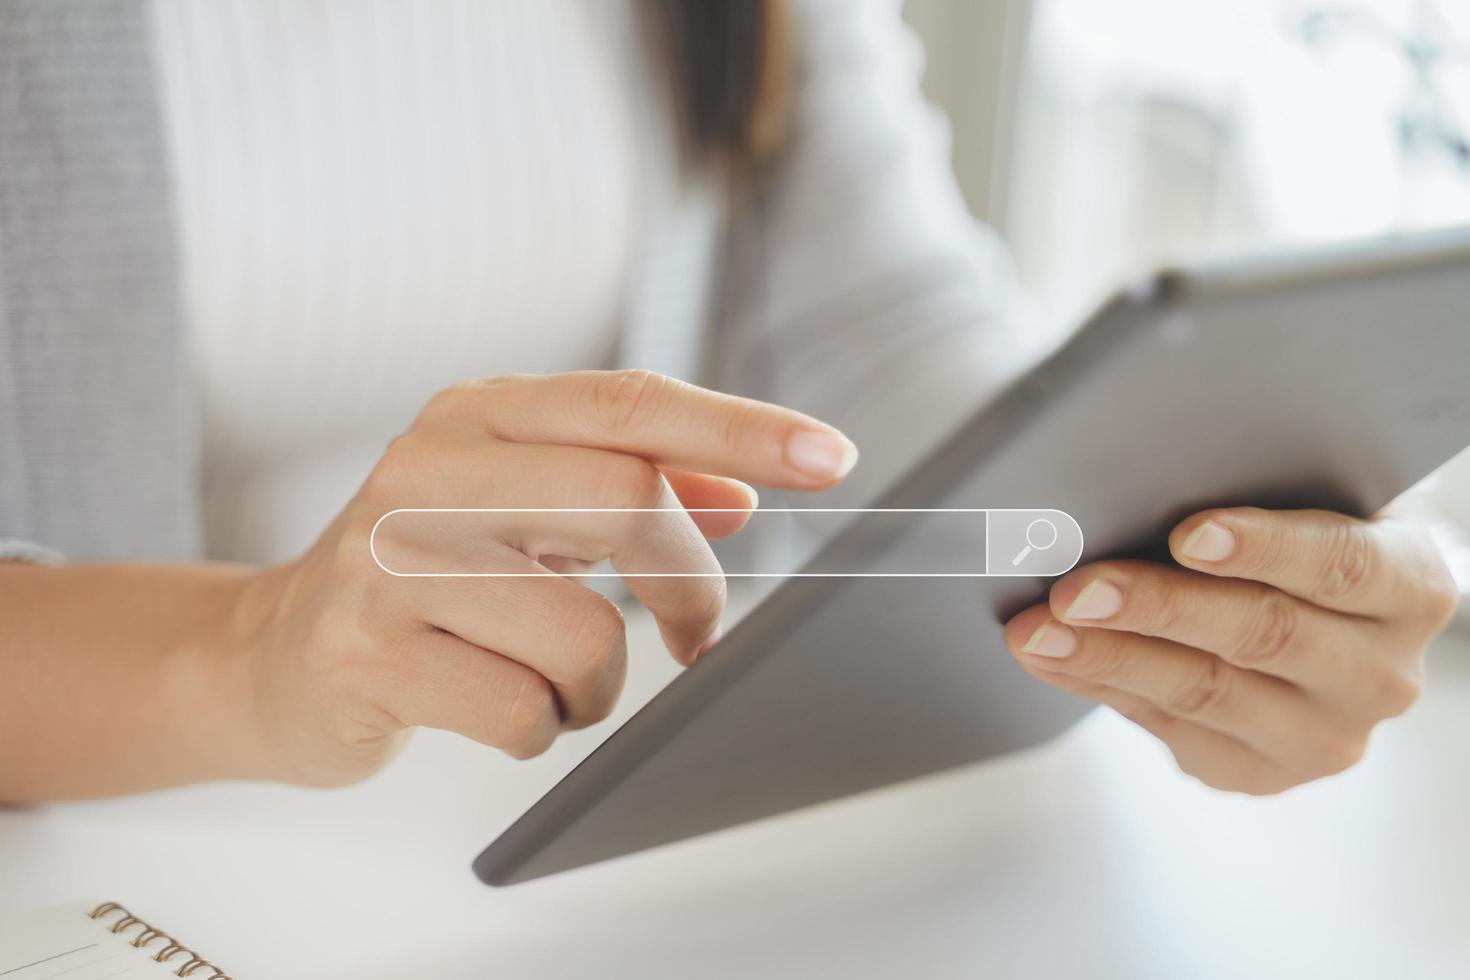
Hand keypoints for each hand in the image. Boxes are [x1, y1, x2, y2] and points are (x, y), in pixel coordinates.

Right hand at [223, 370, 857, 786]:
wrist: (270, 653)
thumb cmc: (422, 573)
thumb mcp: (521, 507)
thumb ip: (631, 487)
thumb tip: (744, 492)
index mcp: (480, 417)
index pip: (632, 403)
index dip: (741, 428)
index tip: (831, 457)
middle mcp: (430, 469)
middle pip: (626, 502)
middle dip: (688, 585)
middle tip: (694, 633)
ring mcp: (389, 558)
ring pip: (584, 630)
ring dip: (599, 684)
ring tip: (558, 681)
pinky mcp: (365, 651)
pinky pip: (522, 709)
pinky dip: (541, 727)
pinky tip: (499, 708)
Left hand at [1005, 507, 1459, 793]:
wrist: (1329, 622)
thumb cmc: (1302, 539)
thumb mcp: (1307, 504)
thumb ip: (1250, 498)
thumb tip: (1131, 491)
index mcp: (1409, 587)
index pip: (1340, 564)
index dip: (1263, 547)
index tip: (1185, 532)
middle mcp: (1380, 673)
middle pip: (1261, 635)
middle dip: (1157, 608)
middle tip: (1077, 589)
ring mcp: (1326, 736)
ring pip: (1206, 692)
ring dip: (1107, 658)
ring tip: (1038, 632)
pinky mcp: (1261, 772)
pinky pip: (1169, 726)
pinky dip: (1100, 686)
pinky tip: (1051, 658)